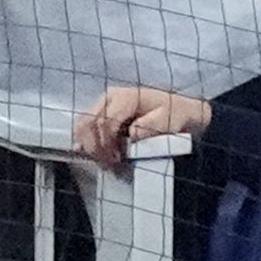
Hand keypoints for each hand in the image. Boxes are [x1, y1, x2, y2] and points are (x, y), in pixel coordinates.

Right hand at [72, 83, 213, 172]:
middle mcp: (110, 98)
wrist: (178, 110)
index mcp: (126, 97)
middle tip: (108, 164)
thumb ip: (149, 126)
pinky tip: (92, 154)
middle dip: (95, 146)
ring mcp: (103, 104)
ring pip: (82, 125)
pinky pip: (84, 126)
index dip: (107, 143)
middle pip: (88, 123)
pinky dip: (85, 141)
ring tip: (103, 161)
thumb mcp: (168, 120)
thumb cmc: (173, 114)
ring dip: (88, 145)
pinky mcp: (101, 113)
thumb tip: (132, 135)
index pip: (105, 122)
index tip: (117, 159)